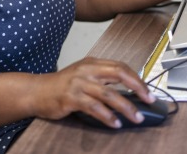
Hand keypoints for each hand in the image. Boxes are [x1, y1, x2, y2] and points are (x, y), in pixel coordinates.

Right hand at [31, 57, 155, 128]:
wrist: (37, 91)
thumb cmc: (62, 84)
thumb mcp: (83, 74)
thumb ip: (102, 78)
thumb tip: (127, 89)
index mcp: (92, 62)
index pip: (120, 66)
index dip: (136, 78)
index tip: (148, 91)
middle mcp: (87, 70)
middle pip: (118, 74)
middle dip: (137, 87)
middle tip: (149, 100)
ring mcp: (79, 83)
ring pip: (109, 94)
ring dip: (125, 107)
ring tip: (136, 117)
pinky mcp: (71, 98)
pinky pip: (94, 108)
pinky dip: (107, 116)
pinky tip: (115, 123)